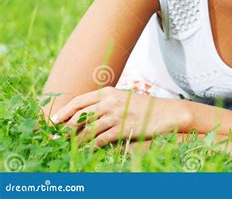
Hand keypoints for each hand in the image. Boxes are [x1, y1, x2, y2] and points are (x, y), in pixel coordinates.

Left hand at [50, 86, 190, 147]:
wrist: (164, 113)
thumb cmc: (141, 107)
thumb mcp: (122, 98)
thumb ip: (104, 103)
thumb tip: (82, 115)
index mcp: (107, 92)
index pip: (79, 101)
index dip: (64, 112)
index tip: (54, 121)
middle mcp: (110, 101)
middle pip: (80, 116)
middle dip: (66, 129)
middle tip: (58, 139)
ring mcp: (116, 114)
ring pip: (88, 130)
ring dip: (77, 141)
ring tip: (71, 148)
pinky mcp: (123, 128)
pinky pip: (100, 140)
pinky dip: (91, 147)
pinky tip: (87, 151)